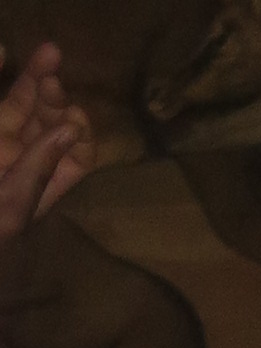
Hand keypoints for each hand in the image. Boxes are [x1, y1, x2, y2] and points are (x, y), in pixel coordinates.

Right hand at [0, 45, 86, 237]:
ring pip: (19, 106)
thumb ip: (38, 169)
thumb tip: (68, 129)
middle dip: (54, 97)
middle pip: (47, 124)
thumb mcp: (11, 208)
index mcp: (40, 189)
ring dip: (32, 79)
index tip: (75, 116)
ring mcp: (0, 144)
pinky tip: (3, 52)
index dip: (80, 136)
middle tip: (55, 71)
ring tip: (48, 54)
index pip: (76, 160)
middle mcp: (20, 162)